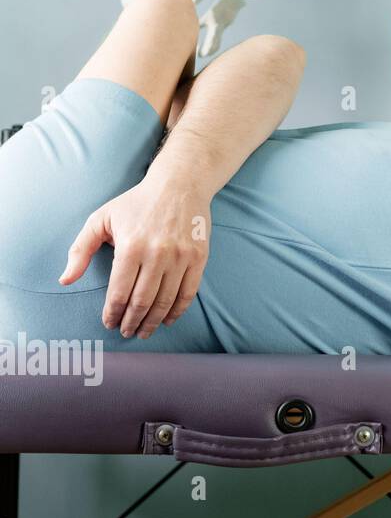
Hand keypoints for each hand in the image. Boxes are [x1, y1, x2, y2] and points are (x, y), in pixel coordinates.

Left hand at [60, 172, 211, 338]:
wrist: (180, 185)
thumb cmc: (136, 203)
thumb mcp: (101, 219)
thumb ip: (80, 250)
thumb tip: (65, 280)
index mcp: (131, 246)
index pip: (120, 291)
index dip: (112, 312)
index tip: (108, 323)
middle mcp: (158, 253)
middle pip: (143, 301)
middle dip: (132, 322)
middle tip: (126, 332)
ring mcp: (181, 256)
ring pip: (166, 300)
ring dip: (153, 321)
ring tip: (144, 331)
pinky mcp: (199, 257)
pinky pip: (188, 292)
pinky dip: (178, 310)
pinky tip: (168, 319)